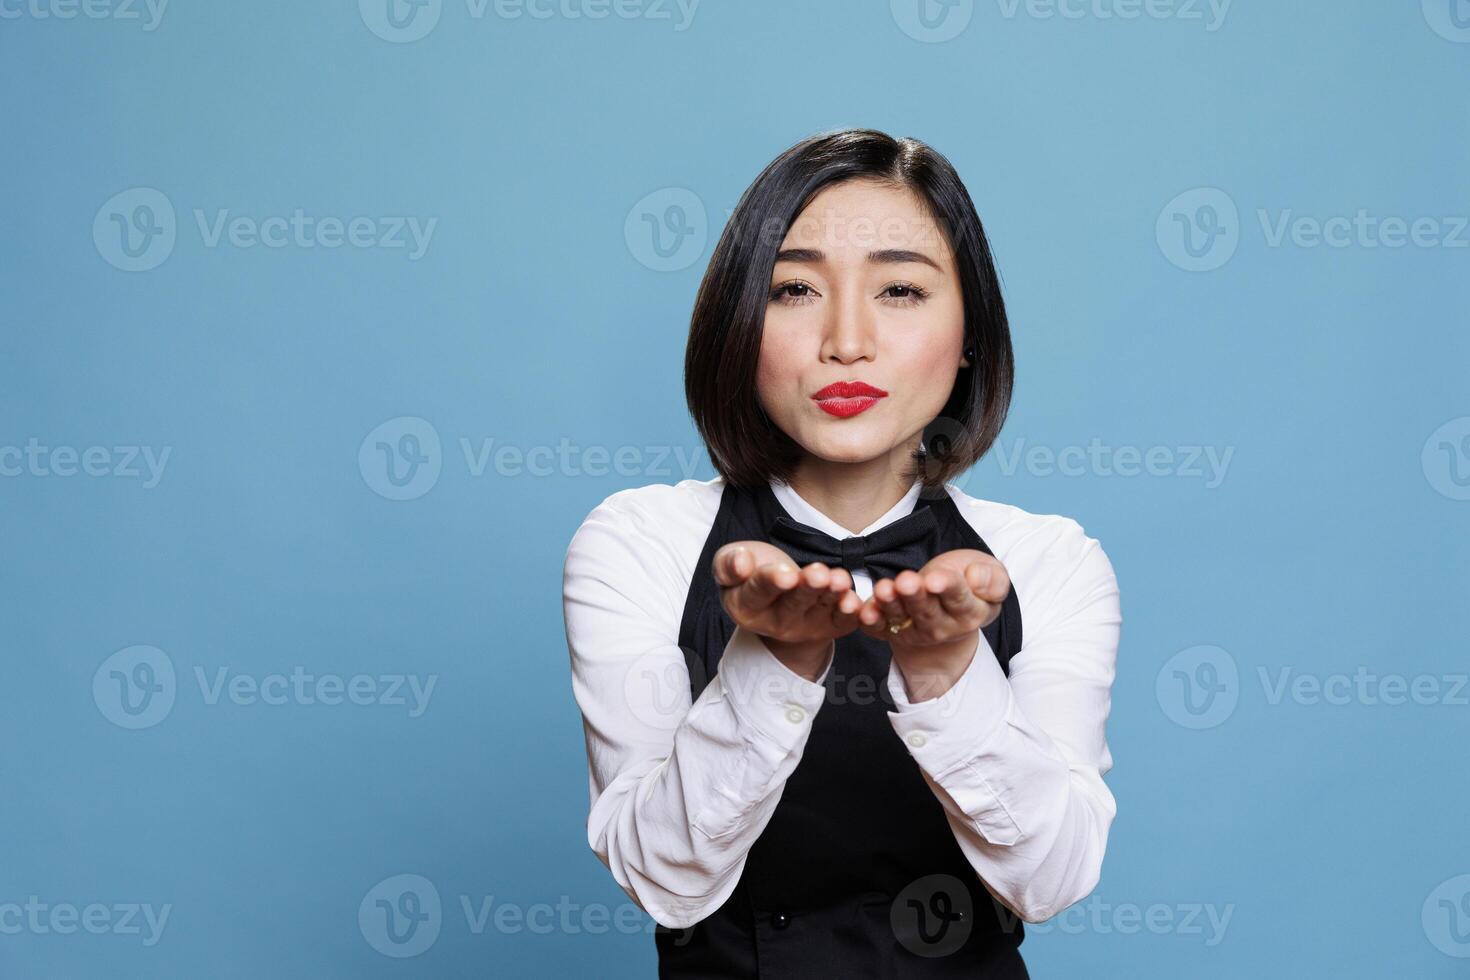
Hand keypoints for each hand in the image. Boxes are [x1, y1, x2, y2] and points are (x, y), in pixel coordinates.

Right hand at [712, 540, 861, 680]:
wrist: (778, 594)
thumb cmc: (752, 574)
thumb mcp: (729, 565)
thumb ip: (728, 564)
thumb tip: (741, 563)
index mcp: (747, 606)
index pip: (759, 592)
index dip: (773, 581)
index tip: (786, 573)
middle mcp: (776, 622)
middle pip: (794, 602)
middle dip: (807, 587)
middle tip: (818, 574)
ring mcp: (806, 626)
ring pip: (820, 608)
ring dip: (832, 595)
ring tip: (838, 580)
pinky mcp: (831, 625)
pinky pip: (843, 621)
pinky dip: (850, 612)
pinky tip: (854, 601)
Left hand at [857, 549, 1009, 700]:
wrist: (948, 604)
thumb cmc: (969, 581)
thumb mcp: (991, 574)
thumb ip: (992, 579)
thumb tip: (976, 579)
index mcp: (969, 610)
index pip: (959, 598)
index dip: (946, 588)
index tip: (935, 579)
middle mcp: (942, 626)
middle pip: (926, 610)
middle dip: (915, 595)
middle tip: (906, 581)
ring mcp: (915, 630)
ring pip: (901, 617)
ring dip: (890, 604)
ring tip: (884, 589)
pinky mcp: (892, 630)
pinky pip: (879, 628)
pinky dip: (871, 621)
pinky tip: (865, 611)